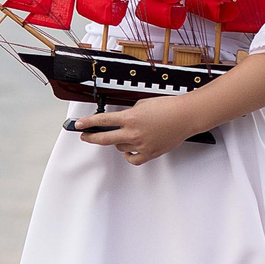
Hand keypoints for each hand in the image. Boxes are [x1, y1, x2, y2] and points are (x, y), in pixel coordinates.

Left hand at [69, 93, 209, 164]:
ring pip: (120, 147)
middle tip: (86, 136)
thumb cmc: (168, 107)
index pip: (102, 121)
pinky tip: (129, 150)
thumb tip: (121, 121)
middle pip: (105, 138)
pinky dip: (129, 155)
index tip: (79, 125)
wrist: (185, 116)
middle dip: (92, 137)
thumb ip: (128, 113)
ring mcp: (141, 145)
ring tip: (123, 135)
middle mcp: (133, 133)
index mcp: (130, 118)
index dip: (87, 123)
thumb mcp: (142, 104)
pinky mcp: (150, 153)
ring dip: (118, 142)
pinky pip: (133, 159)